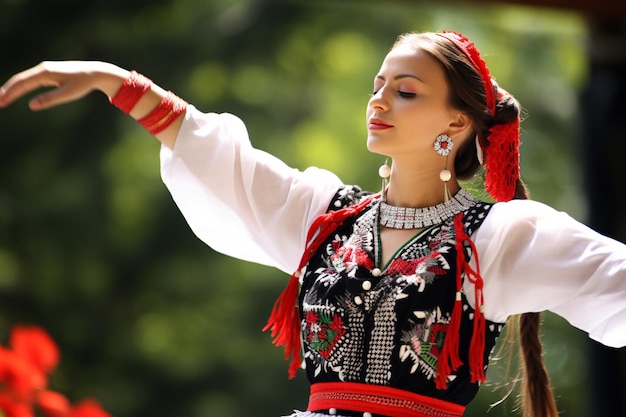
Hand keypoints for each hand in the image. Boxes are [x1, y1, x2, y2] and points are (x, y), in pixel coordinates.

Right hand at [0, 61, 127, 109]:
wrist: (95, 72)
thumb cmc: (83, 84)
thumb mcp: (68, 94)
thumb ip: (50, 99)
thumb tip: (31, 105)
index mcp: (45, 73)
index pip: (22, 83)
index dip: (10, 93)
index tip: (1, 102)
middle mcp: (42, 69)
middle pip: (19, 80)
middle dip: (7, 91)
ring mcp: (45, 70)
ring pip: (24, 80)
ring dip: (12, 89)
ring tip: (2, 99)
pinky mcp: (48, 73)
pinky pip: (30, 80)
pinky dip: (21, 87)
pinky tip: (16, 93)